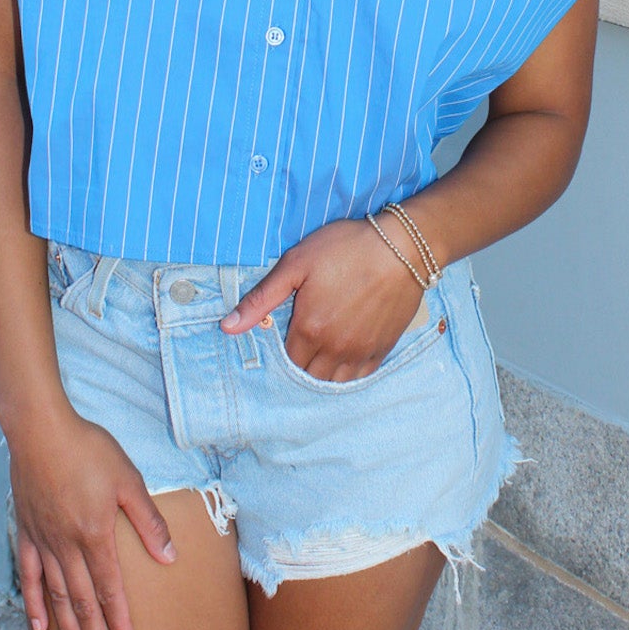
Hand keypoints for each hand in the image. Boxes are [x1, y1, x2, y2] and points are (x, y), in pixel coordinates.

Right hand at [8, 405, 175, 629]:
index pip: (111, 590)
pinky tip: (40, 626)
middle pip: (84, 602)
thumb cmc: (89, 449)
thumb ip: (148, 522)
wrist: (40, 430)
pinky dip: (35, 604)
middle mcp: (67, 546)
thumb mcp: (128, 480)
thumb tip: (170, 558)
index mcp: (96, 535)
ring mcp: (43, 542)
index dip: (120, 622)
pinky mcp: (26, 533)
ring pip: (58, 597)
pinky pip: (30, 576)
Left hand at [221, 216, 425, 379]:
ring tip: (319, 356)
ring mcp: (361, 352)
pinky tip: (343, 360)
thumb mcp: (296, 263)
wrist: (402, 247)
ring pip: (334, 382)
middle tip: (300, 346)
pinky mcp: (383, 348)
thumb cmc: (346, 248)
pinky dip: (348, 374)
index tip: (283, 338)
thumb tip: (226, 327)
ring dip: (323, 373)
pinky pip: (360, 376)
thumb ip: (261, 298)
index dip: (281, 353)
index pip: (286, 361)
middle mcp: (334, 348)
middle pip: (308, 375)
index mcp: (309, 329)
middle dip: (300, 366)